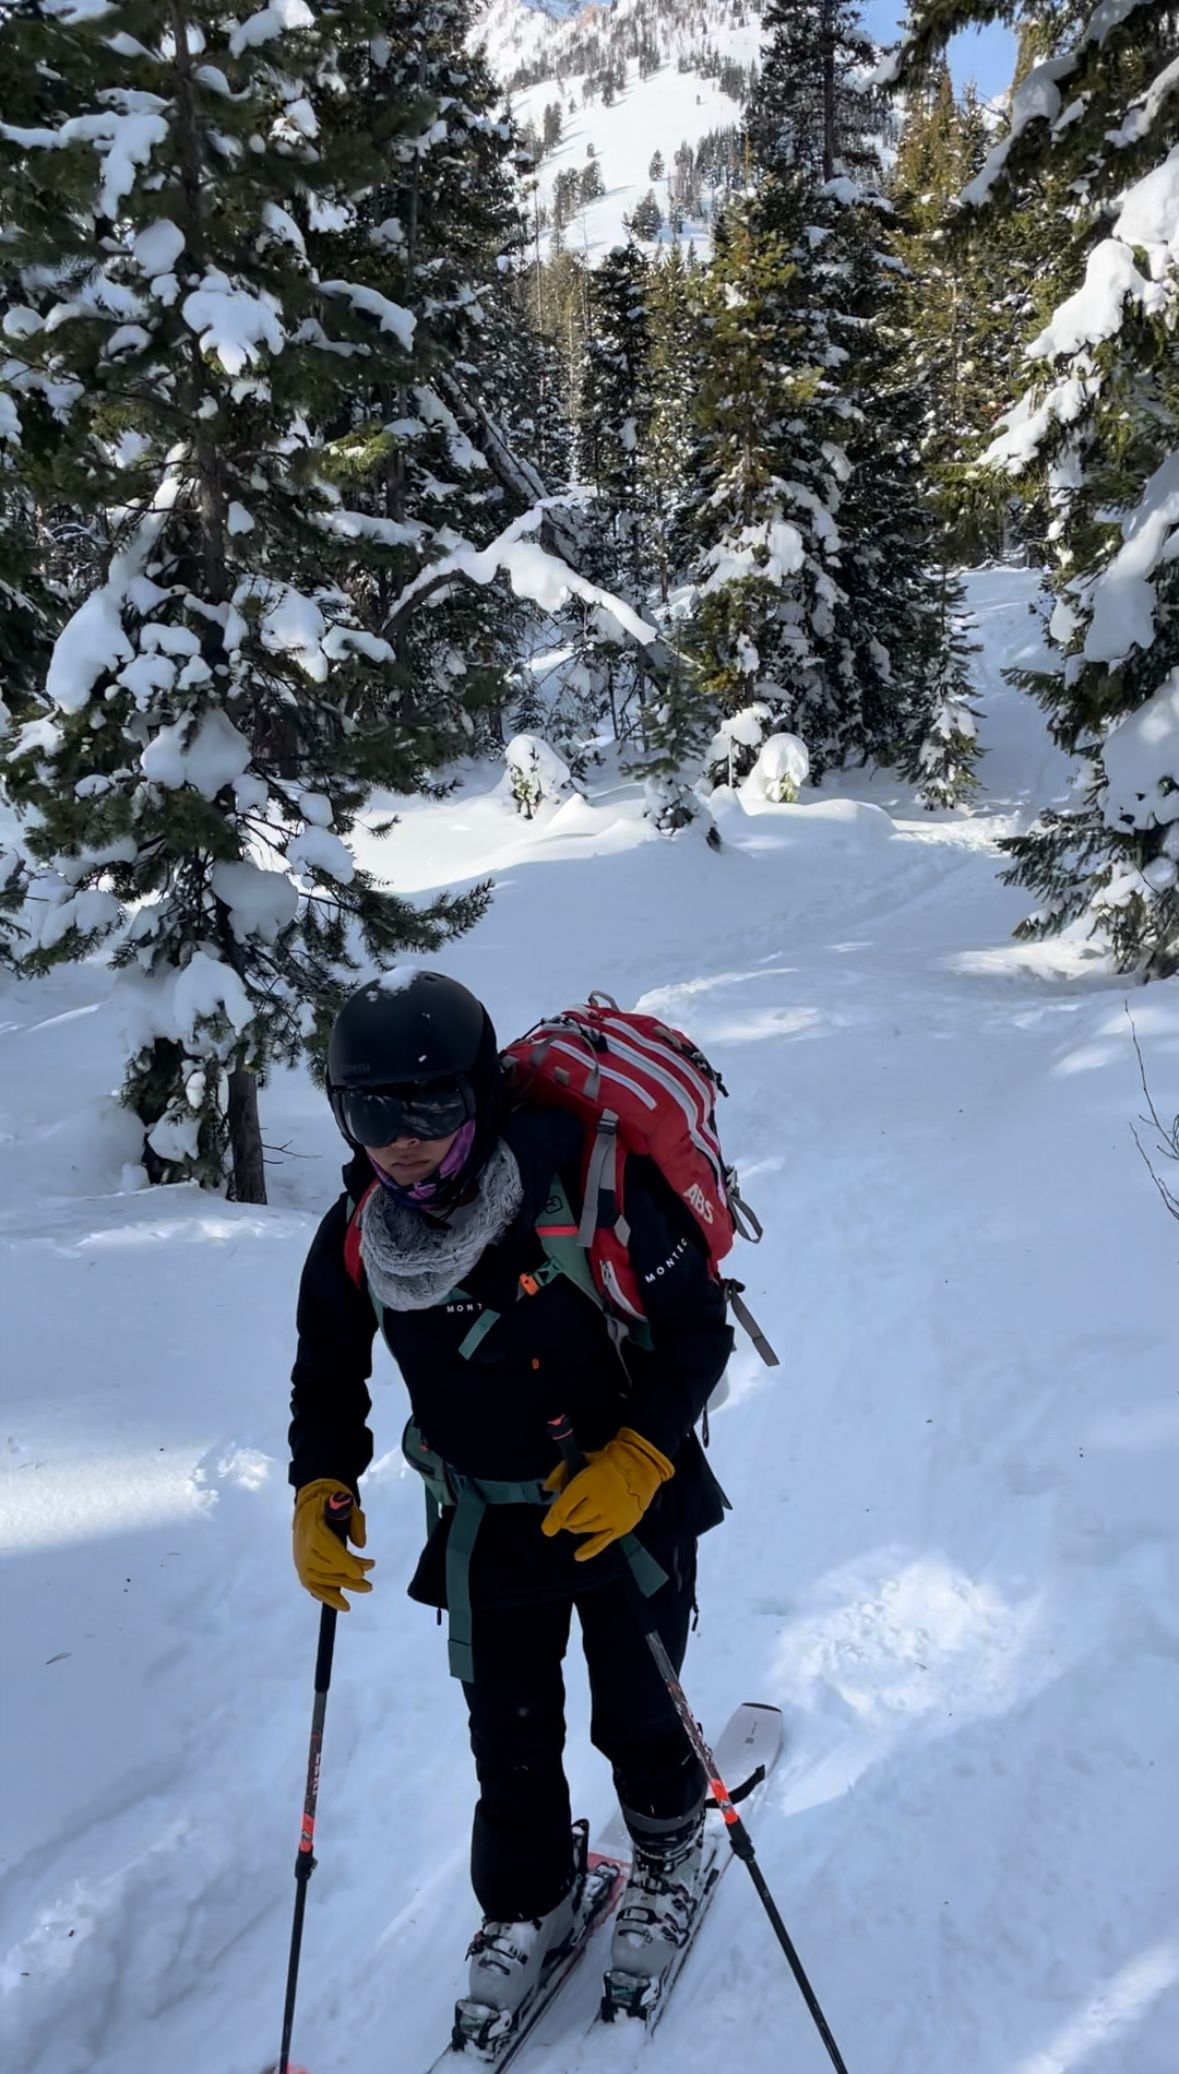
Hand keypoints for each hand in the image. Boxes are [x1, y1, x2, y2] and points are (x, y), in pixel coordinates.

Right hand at [293, 1479, 373, 1610]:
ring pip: (319, 1580)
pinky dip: (325, 1595)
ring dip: (341, 1588)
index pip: (326, 1549)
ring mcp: (300, 1558)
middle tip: (369, 1585)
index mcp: (312, 1528)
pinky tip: (341, 1603)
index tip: (360, 1573)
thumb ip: (355, 1520)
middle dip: (348, 1578)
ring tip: (364, 1589)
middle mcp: (302, 1546)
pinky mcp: (301, 1565)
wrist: (311, 1499)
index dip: (344, 1563)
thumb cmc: (330, 1498)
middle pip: (325, 1568)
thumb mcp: (346, 1499)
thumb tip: (360, 1545)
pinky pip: (311, 1585)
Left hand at [542, 1428, 673, 1561]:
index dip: (552, 1520)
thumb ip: (560, 1473)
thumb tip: (547, 1488)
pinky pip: (601, 1543)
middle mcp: (598, 1503)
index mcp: (586, 1483)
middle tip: (570, 1511)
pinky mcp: (622, 1526)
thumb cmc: (608, 1461)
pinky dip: (588, 1550)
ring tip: (581, 1517)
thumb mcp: (581, 1459)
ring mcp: (611, 1516)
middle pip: (572, 1521)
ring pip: (584, 1530)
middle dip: (567, 1518)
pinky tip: (578, 1555)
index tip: (547, 1528)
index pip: (563, 1509)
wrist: (641, 1465)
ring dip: (578, 1526)